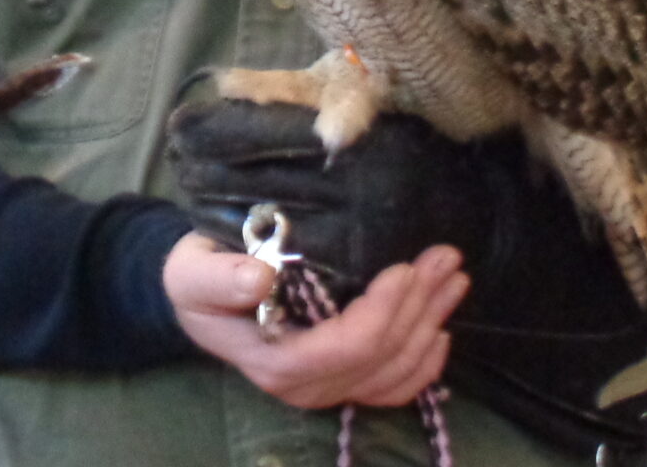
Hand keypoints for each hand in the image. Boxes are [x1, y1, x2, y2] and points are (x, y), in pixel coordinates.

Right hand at [161, 233, 467, 408]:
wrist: (196, 298)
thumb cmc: (196, 278)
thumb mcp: (192, 272)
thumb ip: (219, 277)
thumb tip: (258, 277)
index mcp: (275, 361)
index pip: (347, 347)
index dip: (383, 313)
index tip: (405, 269)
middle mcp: (306, 385)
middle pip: (381, 358)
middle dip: (420, 307)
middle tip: (446, 257)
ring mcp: (325, 389)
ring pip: (395, 372)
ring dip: (431, 324)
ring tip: (454, 278)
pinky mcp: (339, 382)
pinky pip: (392, 388)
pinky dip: (424, 364)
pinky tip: (442, 332)